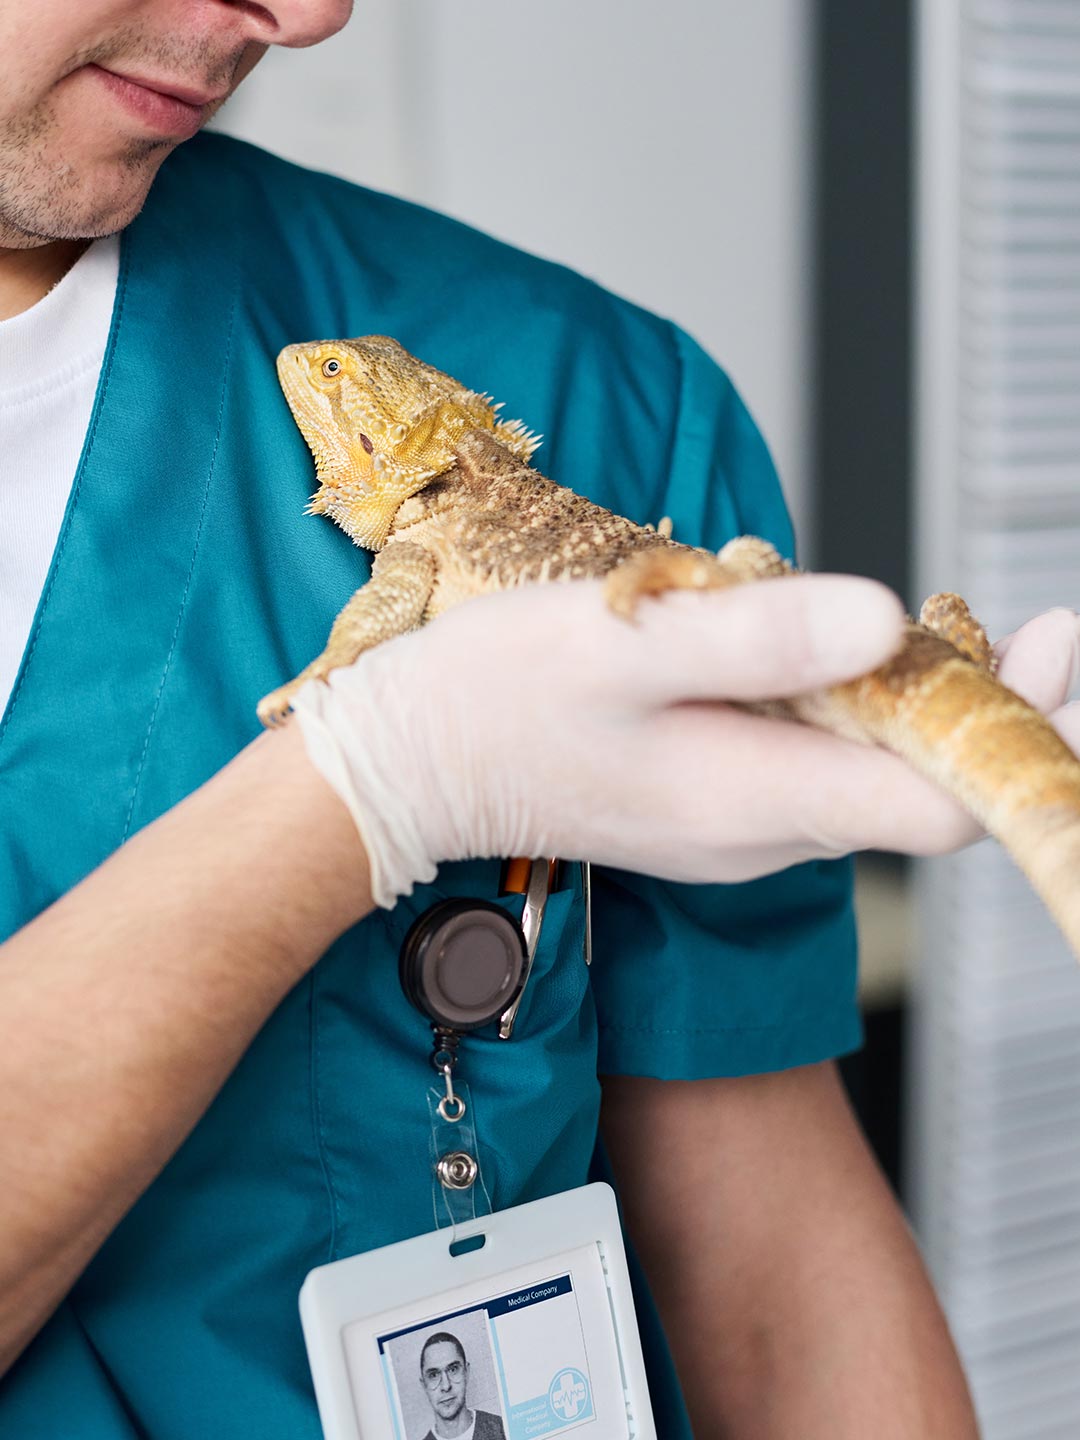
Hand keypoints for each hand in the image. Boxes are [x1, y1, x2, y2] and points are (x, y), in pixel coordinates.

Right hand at [290, 577, 1079, 905]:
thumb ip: (756, 638)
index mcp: (756, 799)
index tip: (1058, 641)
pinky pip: (803, 756)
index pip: (941, 805)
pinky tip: (785, 636)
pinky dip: (823, 698)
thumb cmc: (494, 699)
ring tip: (874, 608)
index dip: (1020, 732)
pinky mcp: (707, 803)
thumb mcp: (620, 645)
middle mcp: (763, 833)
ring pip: (856, 765)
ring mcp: (734, 826)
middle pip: (912, 783)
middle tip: (980, 605)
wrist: (403, 768)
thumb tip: (887, 621)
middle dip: (966, 695)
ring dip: (885, 687)